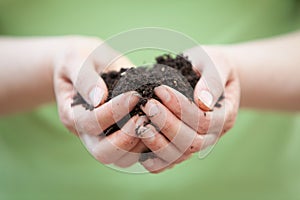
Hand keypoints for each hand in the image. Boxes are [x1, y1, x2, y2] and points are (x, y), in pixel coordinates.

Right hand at [53, 36, 144, 166]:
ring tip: (153, 121)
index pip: (90, 123)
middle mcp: (87, 133)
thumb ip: (84, 78)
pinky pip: (135, 153)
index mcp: (72, 114)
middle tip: (144, 117)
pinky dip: (149, 144)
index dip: (113, 112)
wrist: (89, 63)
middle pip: (103, 153)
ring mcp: (104, 138)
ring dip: (140, 144)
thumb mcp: (76, 60)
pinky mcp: (121, 138)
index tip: (134, 96)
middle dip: (127, 138)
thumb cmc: (81, 59)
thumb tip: (99, 98)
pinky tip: (158, 125)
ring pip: (122, 159)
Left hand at [137, 46, 239, 172]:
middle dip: (166, 124)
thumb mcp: (216, 64)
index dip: (181, 108)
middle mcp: (213, 135)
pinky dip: (154, 160)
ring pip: (179, 155)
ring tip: (140, 124)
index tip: (160, 89)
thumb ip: (212, 81)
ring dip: (158, 142)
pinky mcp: (181, 148)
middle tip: (147, 105)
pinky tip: (140, 150)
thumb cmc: (210, 66)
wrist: (208, 74)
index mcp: (225, 115)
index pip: (204, 121)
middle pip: (191, 142)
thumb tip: (203, 102)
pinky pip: (169, 162)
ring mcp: (196, 144)